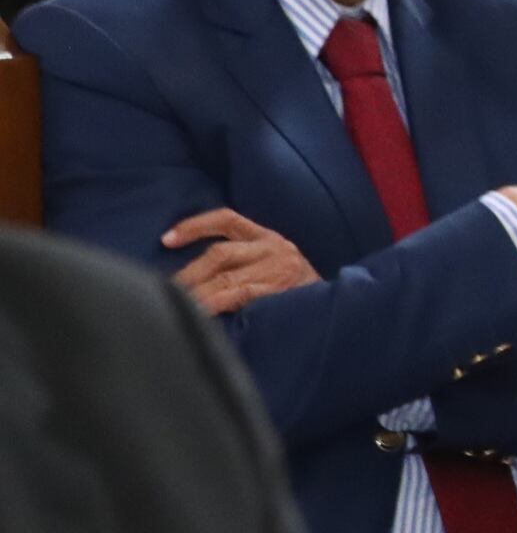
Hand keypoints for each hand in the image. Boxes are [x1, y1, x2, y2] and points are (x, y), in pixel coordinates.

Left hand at [163, 208, 318, 315]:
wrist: (338, 310)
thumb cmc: (297, 293)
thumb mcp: (273, 267)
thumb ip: (242, 263)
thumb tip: (191, 278)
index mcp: (269, 238)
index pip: (227, 219)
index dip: (195, 225)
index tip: (166, 240)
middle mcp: (275, 248)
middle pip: (219, 254)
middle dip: (187, 274)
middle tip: (162, 291)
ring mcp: (279, 270)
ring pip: (225, 278)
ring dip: (195, 294)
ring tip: (174, 305)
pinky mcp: (281, 292)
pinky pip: (239, 296)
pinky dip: (215, 304)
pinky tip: (199, 313)